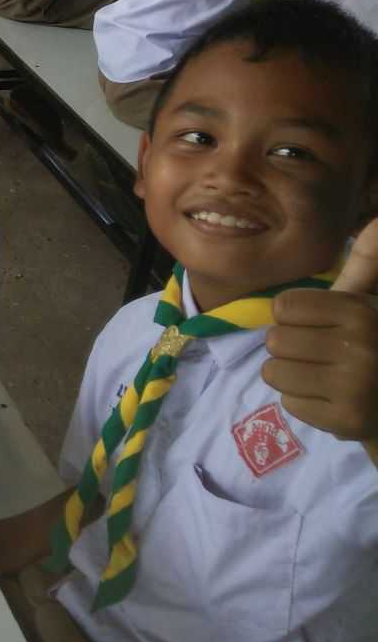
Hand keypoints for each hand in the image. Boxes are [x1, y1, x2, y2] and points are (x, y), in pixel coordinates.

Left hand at [263, 217, 377, 443]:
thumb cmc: (376, 343)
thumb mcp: (371, 302)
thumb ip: (365, 264)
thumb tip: (377, 220)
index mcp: (361, 313)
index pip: (284, 308)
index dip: (294, 316)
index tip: (317, 323)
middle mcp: (359, 348)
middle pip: (275, 340)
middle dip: (291, 346)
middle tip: (320, 353)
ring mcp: (353, 388)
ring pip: (274, 372)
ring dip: (291, 374)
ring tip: (321, 374)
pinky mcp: (344, 421)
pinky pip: (287, 402)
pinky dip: (302, 401)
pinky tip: (329, 397)